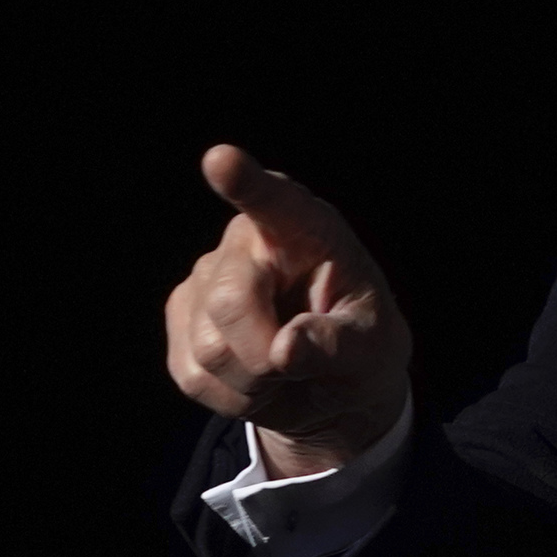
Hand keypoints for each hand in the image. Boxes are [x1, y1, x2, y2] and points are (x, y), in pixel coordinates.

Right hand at [164, 145, 411, 477]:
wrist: (332, 386)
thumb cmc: (361, 349)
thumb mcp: (375, 350)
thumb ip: (341, 346)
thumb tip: (287, 348)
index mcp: (306, 229)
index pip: (274, 201)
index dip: (244, 181)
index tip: (221, 160)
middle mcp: (246, 241)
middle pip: (229, 300)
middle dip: (266, 355)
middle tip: (299, 364)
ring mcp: (205, 278)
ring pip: (209, 348)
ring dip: (254, 382)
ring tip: (283, 370)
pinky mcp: (182, 320)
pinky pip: (193, 375)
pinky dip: (232, 397)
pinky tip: (257, 381)